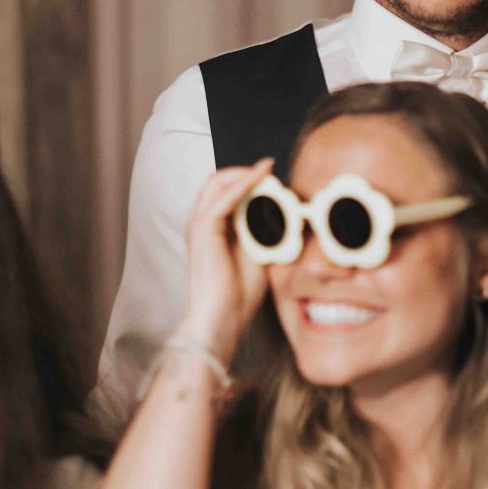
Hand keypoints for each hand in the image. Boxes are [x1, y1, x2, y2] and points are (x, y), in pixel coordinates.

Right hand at [173, 159, 273, 361]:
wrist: (223, 317)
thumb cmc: (239, 295)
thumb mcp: (259, 254)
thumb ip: (266, 232)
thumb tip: (287, 214)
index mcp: (212, 230)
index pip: (226, 192)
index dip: (249, 181)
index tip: (276, 179)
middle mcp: (202, 223)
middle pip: (219, 181)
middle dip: (246, 172)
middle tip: (273, 172)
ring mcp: (200, 224)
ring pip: (219, 182)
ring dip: (246, 174)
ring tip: (270, 171)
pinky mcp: (205, 228)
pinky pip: (226, 196)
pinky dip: (245, 182)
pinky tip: (262, 176)